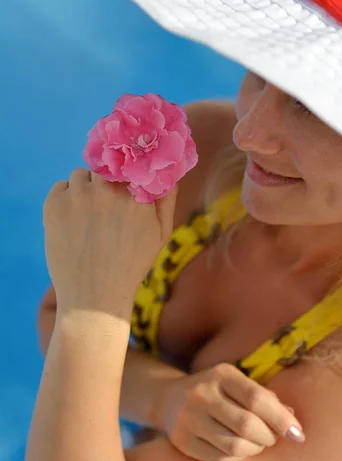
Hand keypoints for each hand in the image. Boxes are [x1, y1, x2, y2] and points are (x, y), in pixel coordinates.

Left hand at [43, 168, 176, 318]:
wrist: (94, 297)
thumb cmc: (132, 265)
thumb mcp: (160, 235)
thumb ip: (166, 200)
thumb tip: (167, 173)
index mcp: (135, 194)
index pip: (130, 163)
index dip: (127, 170)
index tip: (124, 181)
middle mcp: (106, 189)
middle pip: (104, 167)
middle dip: (105, 181)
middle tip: (104, 205)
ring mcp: (78, 195)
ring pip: (81, 175)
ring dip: (84, 188)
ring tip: (87, 216)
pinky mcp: (54, 204)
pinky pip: (61, 186)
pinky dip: (65, 198)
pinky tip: (72, 222)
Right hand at [159, 362, 304, 460]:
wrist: (168, 398)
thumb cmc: (215, 389)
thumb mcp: (236, 382)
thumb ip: (263, 396)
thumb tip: (291, 416)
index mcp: (221, 374)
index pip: (256, 398)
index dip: (281, 418)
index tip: (297, 432)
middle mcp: (202, 394)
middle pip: (247, 425)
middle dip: (269, 436)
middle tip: (274, 437)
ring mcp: (190, 418)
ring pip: (235, 447)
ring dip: (255, 449)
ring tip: (257, 442)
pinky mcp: (183, 441)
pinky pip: (220, 458)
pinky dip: (237, 457)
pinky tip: (239, 448)